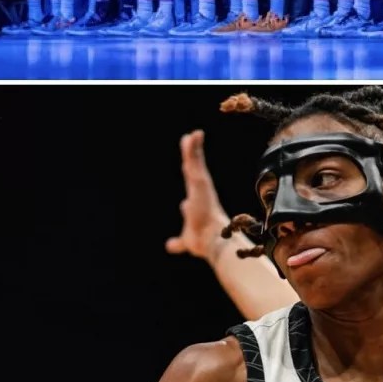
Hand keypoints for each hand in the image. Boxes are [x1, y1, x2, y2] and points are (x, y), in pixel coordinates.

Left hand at [165, 130, 231, 259]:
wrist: (213, 241)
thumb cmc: (203, 243)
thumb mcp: (187, 241)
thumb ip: (179, 243)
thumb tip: (170, 246)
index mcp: (198, 205)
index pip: (193, 187)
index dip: (192, 176)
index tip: (188, 168)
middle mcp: (201, 193)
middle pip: (194, 171)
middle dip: (193, 157)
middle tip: (191, 142)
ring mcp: (201, 186)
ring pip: (195, 162)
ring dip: (193, 148)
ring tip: (193, 134)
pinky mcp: (200, 181)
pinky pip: (195, 160)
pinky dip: (193, 148)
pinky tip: (192, 136)